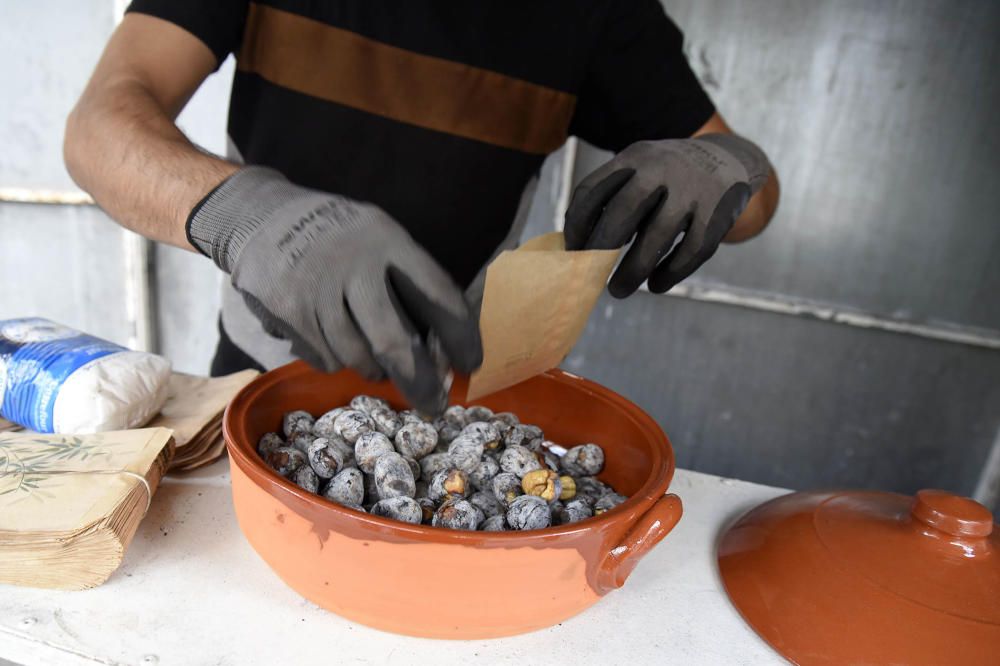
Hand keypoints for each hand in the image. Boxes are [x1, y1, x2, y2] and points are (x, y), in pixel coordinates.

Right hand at [187, 167, 481, 413]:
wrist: (261, 215)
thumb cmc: (337, 233)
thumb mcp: (380, 233)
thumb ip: (409, 278)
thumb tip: (443, 344)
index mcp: (387, 240)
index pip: (437, 294)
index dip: (460, 336)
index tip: (471, 363)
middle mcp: (353, 265)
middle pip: (393, 342)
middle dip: (418, 381)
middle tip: (432, 405)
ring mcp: (316, 290)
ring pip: (356, 358)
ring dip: (373, 369)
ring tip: (375, 360)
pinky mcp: (287, 312)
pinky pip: (325, 359)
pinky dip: (336, 359)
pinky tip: (334, 338)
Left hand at [564, 134, 769, 296]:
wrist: (729, 158)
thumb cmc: (669, 176)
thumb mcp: (640, 169)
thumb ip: (612, 196)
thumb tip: (579, 244)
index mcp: (634, 158)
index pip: (592, 190)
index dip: (577, 224)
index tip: (574, 250)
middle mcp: (662, 169)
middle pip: (623, 210)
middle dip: (601, 247)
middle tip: (589, 274)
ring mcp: (693, 191)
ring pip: (657, 236)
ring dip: (633, 269)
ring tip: (618, 290)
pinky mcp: (717, 214)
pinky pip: (691, 251)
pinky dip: (671, 273)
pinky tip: (656, 285)